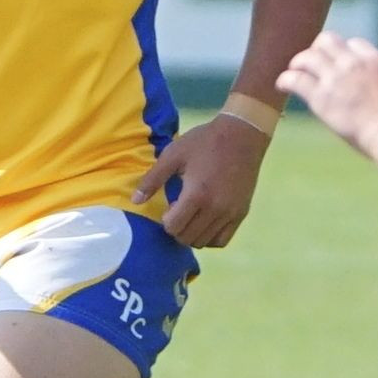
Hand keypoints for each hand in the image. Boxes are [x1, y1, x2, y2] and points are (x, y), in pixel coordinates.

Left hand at [128, 116, 270, 248]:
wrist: (242, 135)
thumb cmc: (204, 142)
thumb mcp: (173, 155)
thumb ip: (153, 179)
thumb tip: (135, 201)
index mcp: (196, 195)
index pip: (174, 227)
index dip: (166, 221)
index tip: (170, 207)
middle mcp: (215, 209)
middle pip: (188, 238)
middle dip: (177, 229)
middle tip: (179, 212)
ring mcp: (230, 213)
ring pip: (204, 242)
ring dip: (192, 234)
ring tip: (192, 216)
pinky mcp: (241, 213)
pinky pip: (222, 240)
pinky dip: (210, 238)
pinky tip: (205, 223)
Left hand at [277, 32, 377, 155]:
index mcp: (374, 60)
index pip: (352, 43)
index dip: (343, 51)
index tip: (339, 61)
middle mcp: (352, 63)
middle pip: (326, 41)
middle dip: (318, 49)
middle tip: (312, 62)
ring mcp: (334, 78)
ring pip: (306, 57)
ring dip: (298, 62)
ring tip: (293, 71)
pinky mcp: (320, 97)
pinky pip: (295, 79)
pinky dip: (285, 80)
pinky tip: (281, 86)